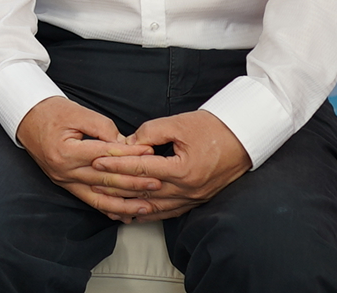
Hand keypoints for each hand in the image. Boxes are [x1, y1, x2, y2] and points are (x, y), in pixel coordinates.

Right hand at [14, 97, 157, 220]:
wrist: (25, 117)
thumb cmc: (51, 111)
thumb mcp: (77, 112)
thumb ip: (103, 127)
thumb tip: (125, 144)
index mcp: (66, 151)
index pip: (105, 155)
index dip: (130, 155)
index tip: (149, 153)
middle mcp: (64, 171)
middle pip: (105, 180)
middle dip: (133, 182)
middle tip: (157, 182)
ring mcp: (63, 180)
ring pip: (99, 197)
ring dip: (124, 203)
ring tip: (147, 206)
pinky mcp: (65, 184)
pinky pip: (89, 200)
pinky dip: (107, 208)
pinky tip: (124, 214)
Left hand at [91, 110, 249, 220]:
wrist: (244, 138)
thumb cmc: (213, 127)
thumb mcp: (178, 124)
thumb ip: (150, 132)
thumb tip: (128, 143)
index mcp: (183, 170)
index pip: (141, 168)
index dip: (116, 164)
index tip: (96, 161)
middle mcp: (188, 189)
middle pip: (143, 191)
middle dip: (116, 185)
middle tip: (93, 180)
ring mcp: (193, 198)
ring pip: (154, 207)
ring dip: (129, 203)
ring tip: (106, 198)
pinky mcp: (196, 200)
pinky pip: (168, 212)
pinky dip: (149, 213)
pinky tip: (133, 212)